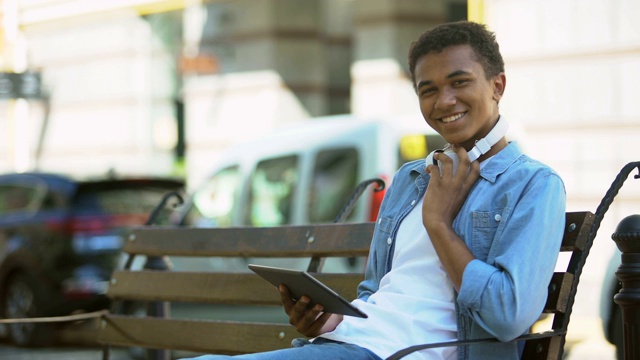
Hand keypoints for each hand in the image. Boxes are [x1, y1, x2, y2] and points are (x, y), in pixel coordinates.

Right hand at [279, 285, 342, 336]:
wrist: (324, 322)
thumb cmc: (313, 305)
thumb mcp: (307, 299)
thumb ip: (302, 292)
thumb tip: (304, 281)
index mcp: (289, 309)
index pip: (285, 301)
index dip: (284, 293)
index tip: (282, 284)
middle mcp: (293, 319)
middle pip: (296, 310)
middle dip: (301, 303)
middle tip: (306, 296)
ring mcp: (302, 327)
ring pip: (307, 318)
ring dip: (313, 311)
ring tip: (320, 305)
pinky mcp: (312, 333)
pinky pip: (319, 324)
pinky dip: (324, 317)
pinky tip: (330, 311)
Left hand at [422, 145, 478, 289]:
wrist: (438, 223)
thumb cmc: (447, 216)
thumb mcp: (458, 202)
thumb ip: (458, 192)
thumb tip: (454, 186)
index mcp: (465, 189)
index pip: (476, 172)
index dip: (475, 161)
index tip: (471, 157)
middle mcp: (458, 185)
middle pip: (465, 162)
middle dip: (461, 151)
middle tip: (456, 147)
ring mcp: (447, 184)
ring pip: (448, 161)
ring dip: (442, 155)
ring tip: (437, 155)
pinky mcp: (435, 185)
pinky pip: (434, 169)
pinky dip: (430, 166)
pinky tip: (428, 168)